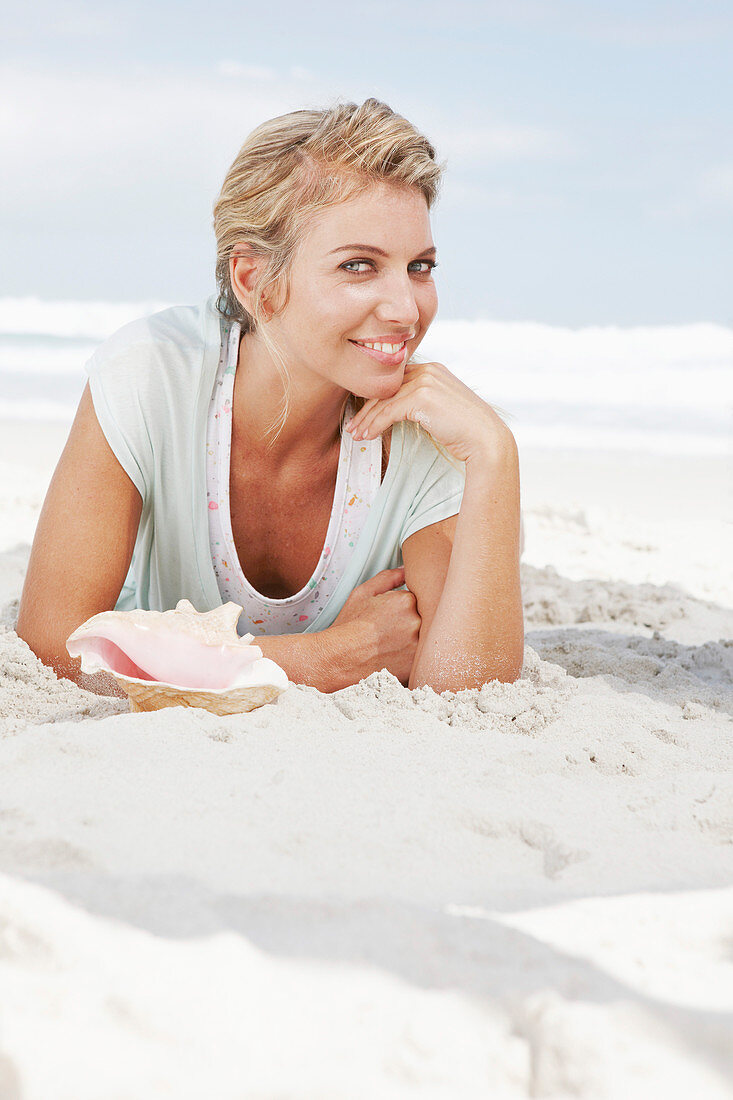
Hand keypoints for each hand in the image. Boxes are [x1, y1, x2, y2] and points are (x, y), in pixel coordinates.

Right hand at [328, 566, 420, 686]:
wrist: (338, 659)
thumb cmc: (348, 627)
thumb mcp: (362, 593)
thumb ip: (388, 578)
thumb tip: (405, 570)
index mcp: (405, 601)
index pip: (417, 599)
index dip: (404, 608)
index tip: (391, 617)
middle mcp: (415, 621)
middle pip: (424, 617)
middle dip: (410, 623)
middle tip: (392, 631)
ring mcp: (418, 645)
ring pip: (424, 637)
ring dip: (412, 640)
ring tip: (392, 645)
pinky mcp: (417, 665)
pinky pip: (422, 656)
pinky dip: (411, 656)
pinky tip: (395, 657)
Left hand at [344, 360, 513, 464]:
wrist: (485, 439)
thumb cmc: (465, 430)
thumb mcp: (442, 408)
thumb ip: (423, 402)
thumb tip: (399, 411)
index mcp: (433, 369)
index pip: (395, 381)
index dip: (376, 399)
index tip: (363, 416)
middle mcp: (428, 370)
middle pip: (386, 388)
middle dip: (366, 409)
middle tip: (352, 427)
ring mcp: (425, 381)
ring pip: (384, 401)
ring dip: (366, 420)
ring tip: (355, 435)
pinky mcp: (421, 397)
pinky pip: (388, 411)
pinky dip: (374, 425)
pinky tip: (367, 436)